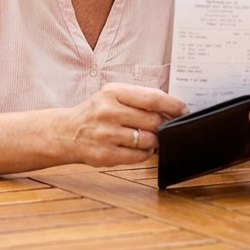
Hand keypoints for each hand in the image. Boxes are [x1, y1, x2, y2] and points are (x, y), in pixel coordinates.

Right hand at [56, 83, 187, 166]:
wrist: (65, 133)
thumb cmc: (95, 113)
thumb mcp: (112, 96)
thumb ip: (139, 99)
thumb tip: (172, 108)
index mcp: (112, 92)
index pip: (152, 98)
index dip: (173, 105)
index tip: (184, 109)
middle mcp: (108, 112)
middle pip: (154, 121)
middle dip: (162, 125)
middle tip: (161, 126)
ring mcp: (106, 135)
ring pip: (149, 140)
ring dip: (153, 141)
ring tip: (144, 136)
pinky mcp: (105, 156)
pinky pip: (139, 156)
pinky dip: (144, 153)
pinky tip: (135, 147)